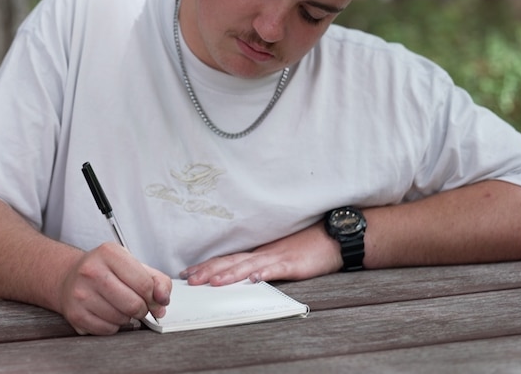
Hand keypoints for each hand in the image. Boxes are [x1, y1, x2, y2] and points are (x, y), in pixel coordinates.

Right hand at [58, 242, 171, 334]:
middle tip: (139, 305)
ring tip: (120, 306)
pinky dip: (114, 326)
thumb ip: (157, 280)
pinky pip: (107, 329)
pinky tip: (108, 313)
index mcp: (109, 253)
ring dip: (127, 318)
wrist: (70, 277)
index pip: (144, 283)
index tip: (152, 297)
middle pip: (133, 304)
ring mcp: (81, 292)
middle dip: (142, 309)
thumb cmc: (106, 271)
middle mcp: (92, 270)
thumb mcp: (133, 265)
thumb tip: (162, 301)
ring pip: (121, 319)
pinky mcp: (75, 313)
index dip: (154, 296)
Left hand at [180, 222, 340, 285]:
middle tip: (188, 280)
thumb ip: (262, 264)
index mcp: (259, 253)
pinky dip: (264, 273)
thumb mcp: (280, 256)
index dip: (207, 265)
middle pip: (231, 262)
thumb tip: (243, 276)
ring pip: (249, 266)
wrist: (333, 237)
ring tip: (213, 282)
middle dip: (208, 271)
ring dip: (230, 274)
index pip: (227, 259)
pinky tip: (254, 279)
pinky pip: (277, 269)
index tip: (187, 273)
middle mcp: (263, 253)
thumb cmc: (307, 246)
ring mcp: (278, 257)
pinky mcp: (294, 264)